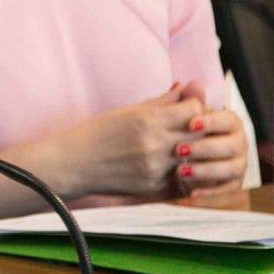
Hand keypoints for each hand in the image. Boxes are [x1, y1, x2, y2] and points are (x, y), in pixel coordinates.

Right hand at [38, 83, 204, 196]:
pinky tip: (174, 163)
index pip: (195, 109)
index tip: (188, 108)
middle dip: (199, 127)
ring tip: (184, 145)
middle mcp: (156, 145)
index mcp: (149, 120)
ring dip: (194, 150)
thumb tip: (187, 87)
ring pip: (195, 157)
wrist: (73, 164)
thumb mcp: (128, 111)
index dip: (195, 106)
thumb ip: (162, 101)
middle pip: (200, 133)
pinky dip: (183, 169)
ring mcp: (156, 168)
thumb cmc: (96, 133)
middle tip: (192, 126)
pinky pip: (182, 177)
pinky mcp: (153, 187)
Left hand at [175, 103, 247, 196]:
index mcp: (230, 123)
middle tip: (179, 150)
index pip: (228, 119)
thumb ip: (185, 102)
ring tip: (180, 172)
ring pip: (232, 169)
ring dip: (207, 171)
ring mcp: (238, 165)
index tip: (190, 124)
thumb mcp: (176, 117)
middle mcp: (239, 143)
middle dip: (206, 148)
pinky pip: (227, 191)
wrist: (175, 159)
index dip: (212, 122)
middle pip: (232, 146)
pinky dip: (210, 193)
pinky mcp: (232, 186)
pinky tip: (190, 193)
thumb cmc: (179, 132)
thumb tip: (194, 85)